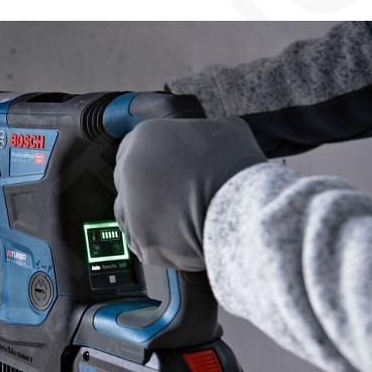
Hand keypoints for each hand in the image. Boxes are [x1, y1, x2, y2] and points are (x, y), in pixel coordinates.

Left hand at [113, 117, 265, 270]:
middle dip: (148, 188)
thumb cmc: (237, 169)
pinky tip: (179, 235)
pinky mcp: (140, 239)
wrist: (243, 210)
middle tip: (174, 195)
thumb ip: (202, 132)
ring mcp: (130, 206)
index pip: (134, 149)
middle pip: (129, 181)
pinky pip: (141, 240)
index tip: (162, 170)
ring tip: (179, 218)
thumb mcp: (224, 130)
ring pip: (130, 212)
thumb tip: (207, 138)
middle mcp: (129, 169)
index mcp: (144, 138)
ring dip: (148, 215)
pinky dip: (157, 240)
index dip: (151, 161)